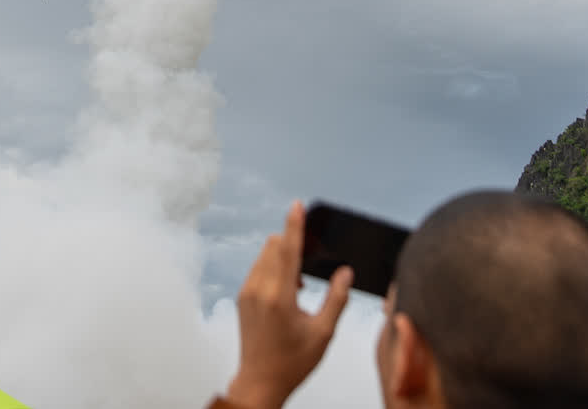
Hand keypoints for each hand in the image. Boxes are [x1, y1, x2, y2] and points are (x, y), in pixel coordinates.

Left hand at [224, 202, 353, 408]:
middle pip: (274, 247)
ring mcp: (247, 293)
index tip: (297, 205)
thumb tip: (345, 273)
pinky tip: (287, 290)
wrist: (260, 382)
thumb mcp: (323, 333)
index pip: (288, 250)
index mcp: (279, 297)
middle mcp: (258, 290)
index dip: (294, 225)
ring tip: (300, 285)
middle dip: (291, 244)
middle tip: (310, 257)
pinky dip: (272, 268)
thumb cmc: (292, 362)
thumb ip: (336, 299)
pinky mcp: (242, 298)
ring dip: (282, 257)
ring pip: (264, 256)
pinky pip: (257, 269)